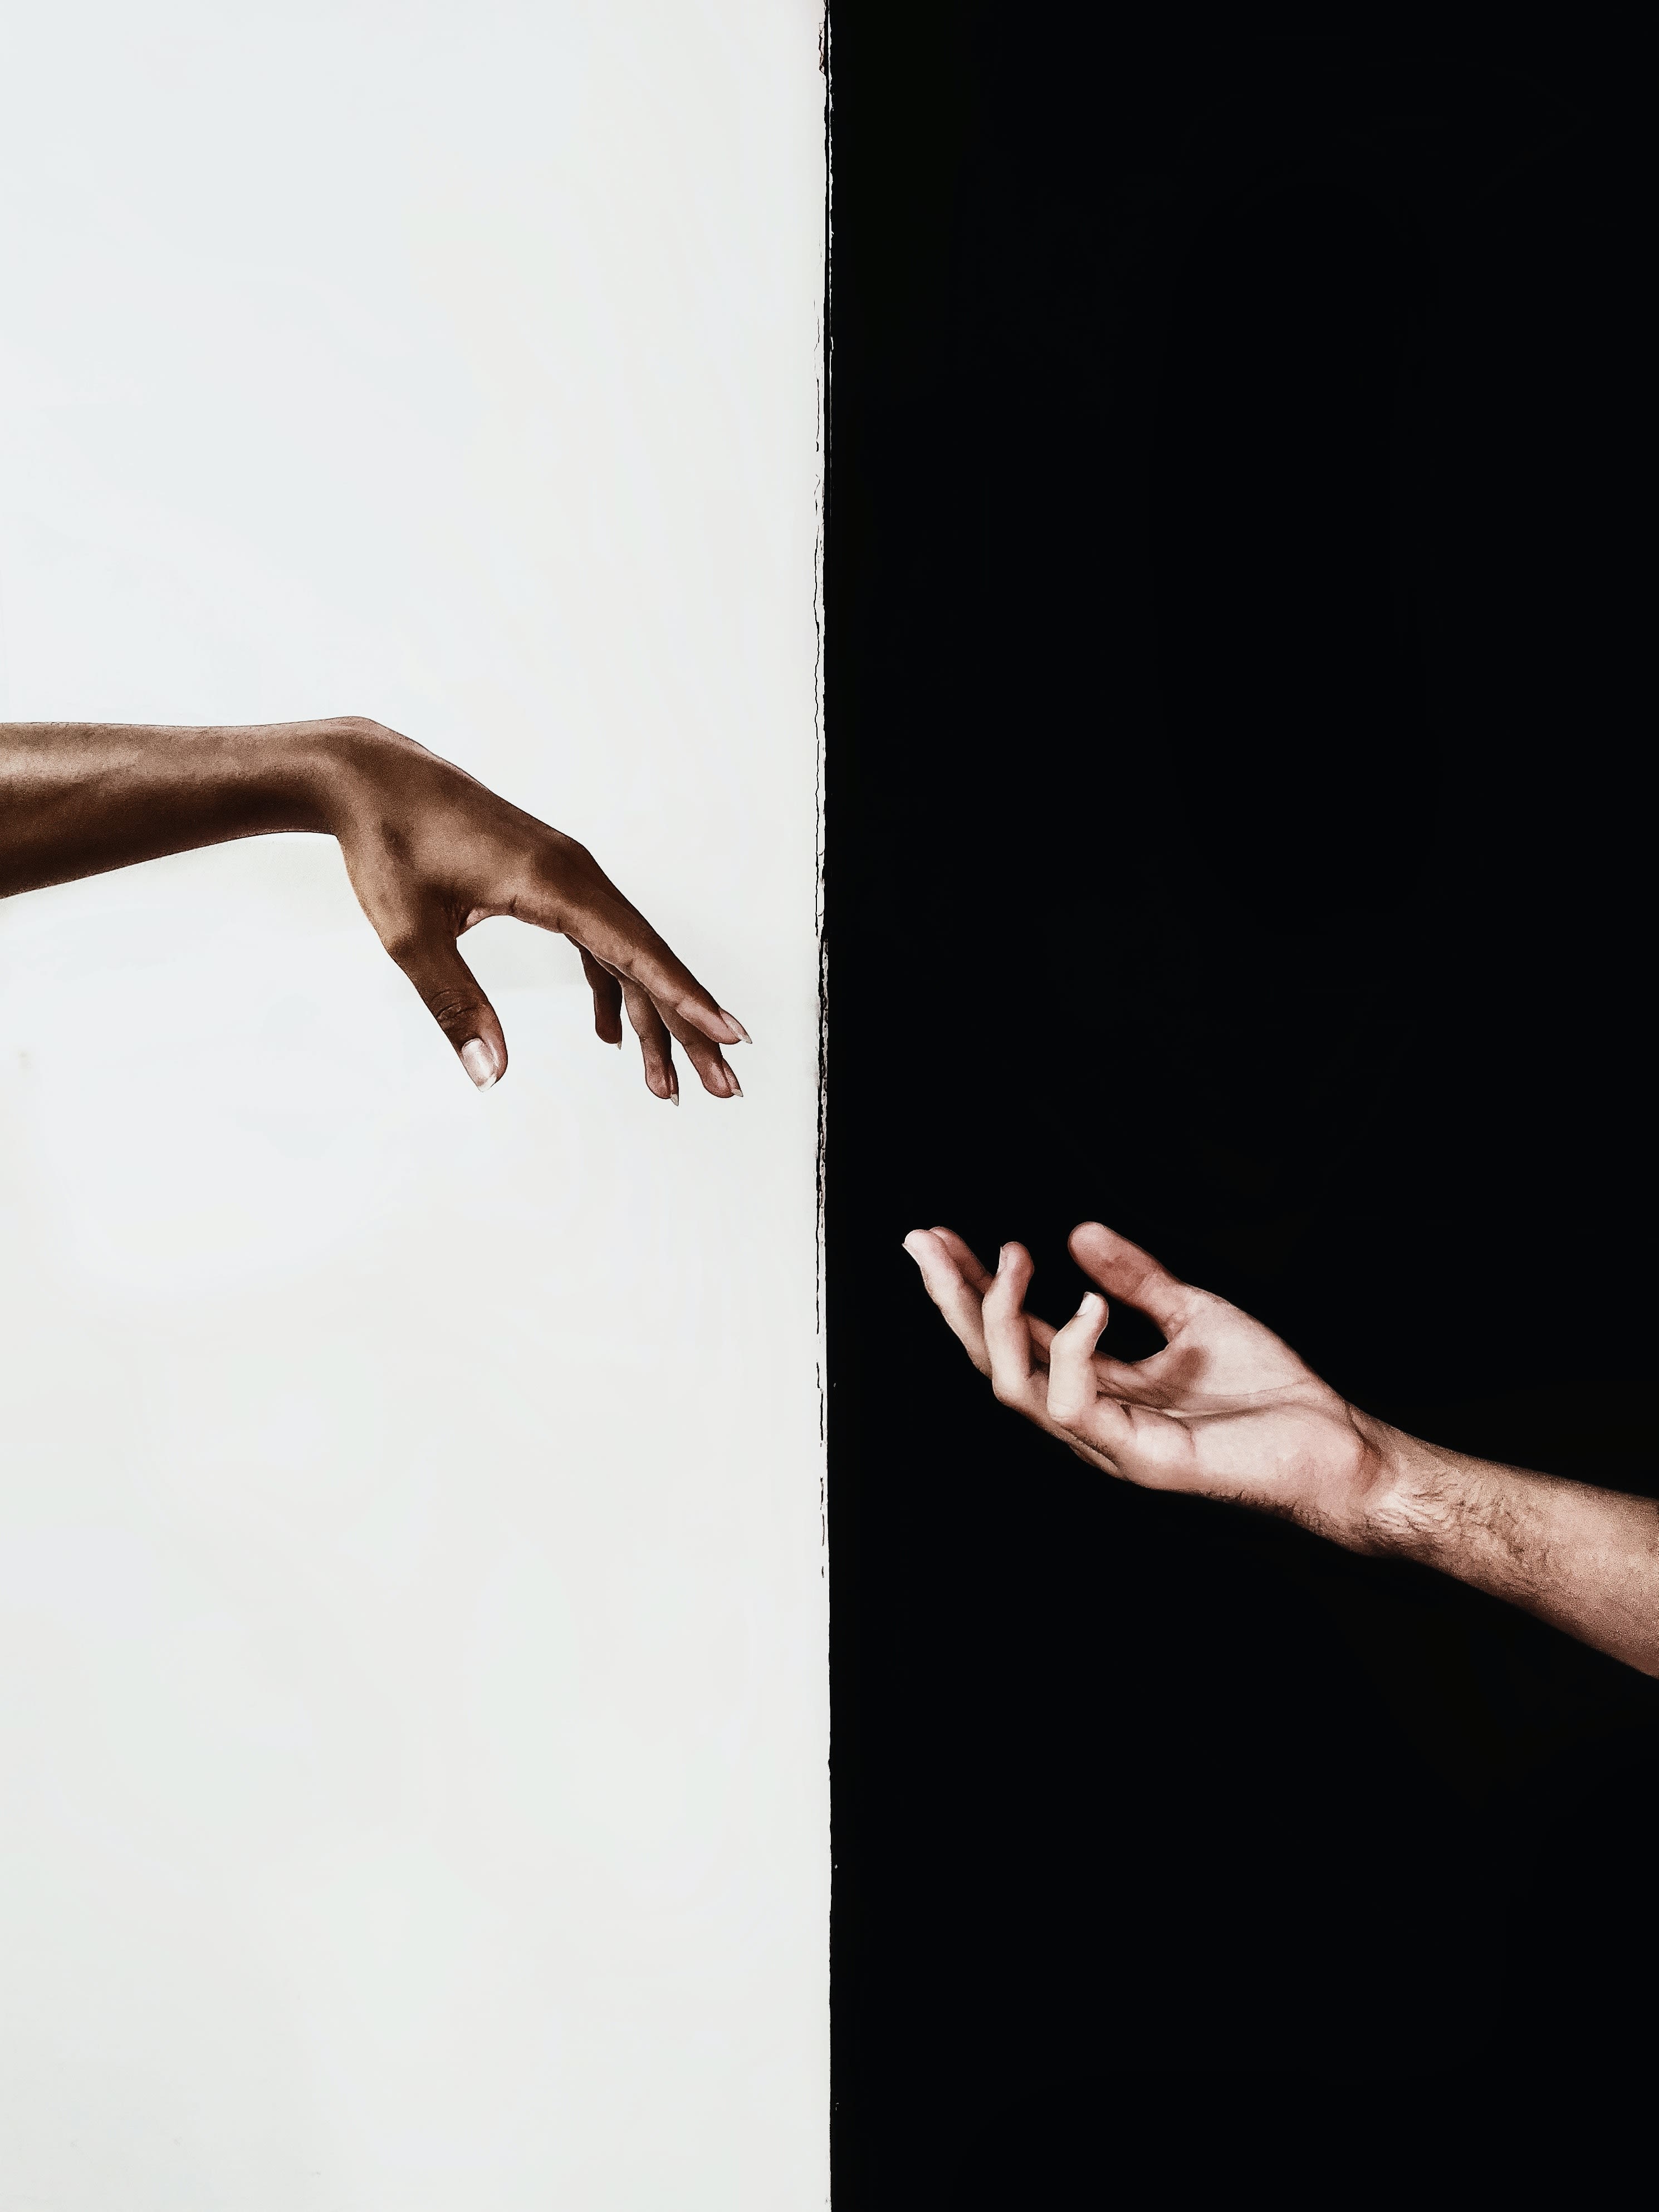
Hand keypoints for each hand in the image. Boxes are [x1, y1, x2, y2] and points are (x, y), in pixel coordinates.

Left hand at [329, 720, 747, 1097]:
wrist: (371, 777)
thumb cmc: (388, 844)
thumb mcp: (411, 935)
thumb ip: (455, 1005)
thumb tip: (489, 1075)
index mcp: (554, 882)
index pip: (636, 952)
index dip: (685, 999)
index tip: (728, 1036)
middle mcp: (576, 873)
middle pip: (649, 959)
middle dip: (688, 1026)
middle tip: (722, 1087)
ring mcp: (568, 875)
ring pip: (629, 953)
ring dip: (653, 1015)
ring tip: (667, 1081)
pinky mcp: (551, 880)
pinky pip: (600, 941)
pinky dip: (614, 987)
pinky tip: (613, 1032)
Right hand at [903, 1222, 1387, 1547]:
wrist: (1337, 1448)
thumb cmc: (1273, 1396)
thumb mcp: (1195, 1314)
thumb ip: (1136, 1278)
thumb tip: (1077, 1233)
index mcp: (1099, 1384)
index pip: (1015, 1334)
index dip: (972, 1287)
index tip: (940, 1238)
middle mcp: (1091, 1416)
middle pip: (993, 1361)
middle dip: (953, 1302)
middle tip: (926, 1243)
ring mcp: (1109, 1443)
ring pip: (1015, 1388)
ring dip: (999, 1321)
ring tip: (1007, 1260)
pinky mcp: (1142, 1459)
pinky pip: (1077, 1408)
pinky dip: (1073, 1351)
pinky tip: (1088, 1306)